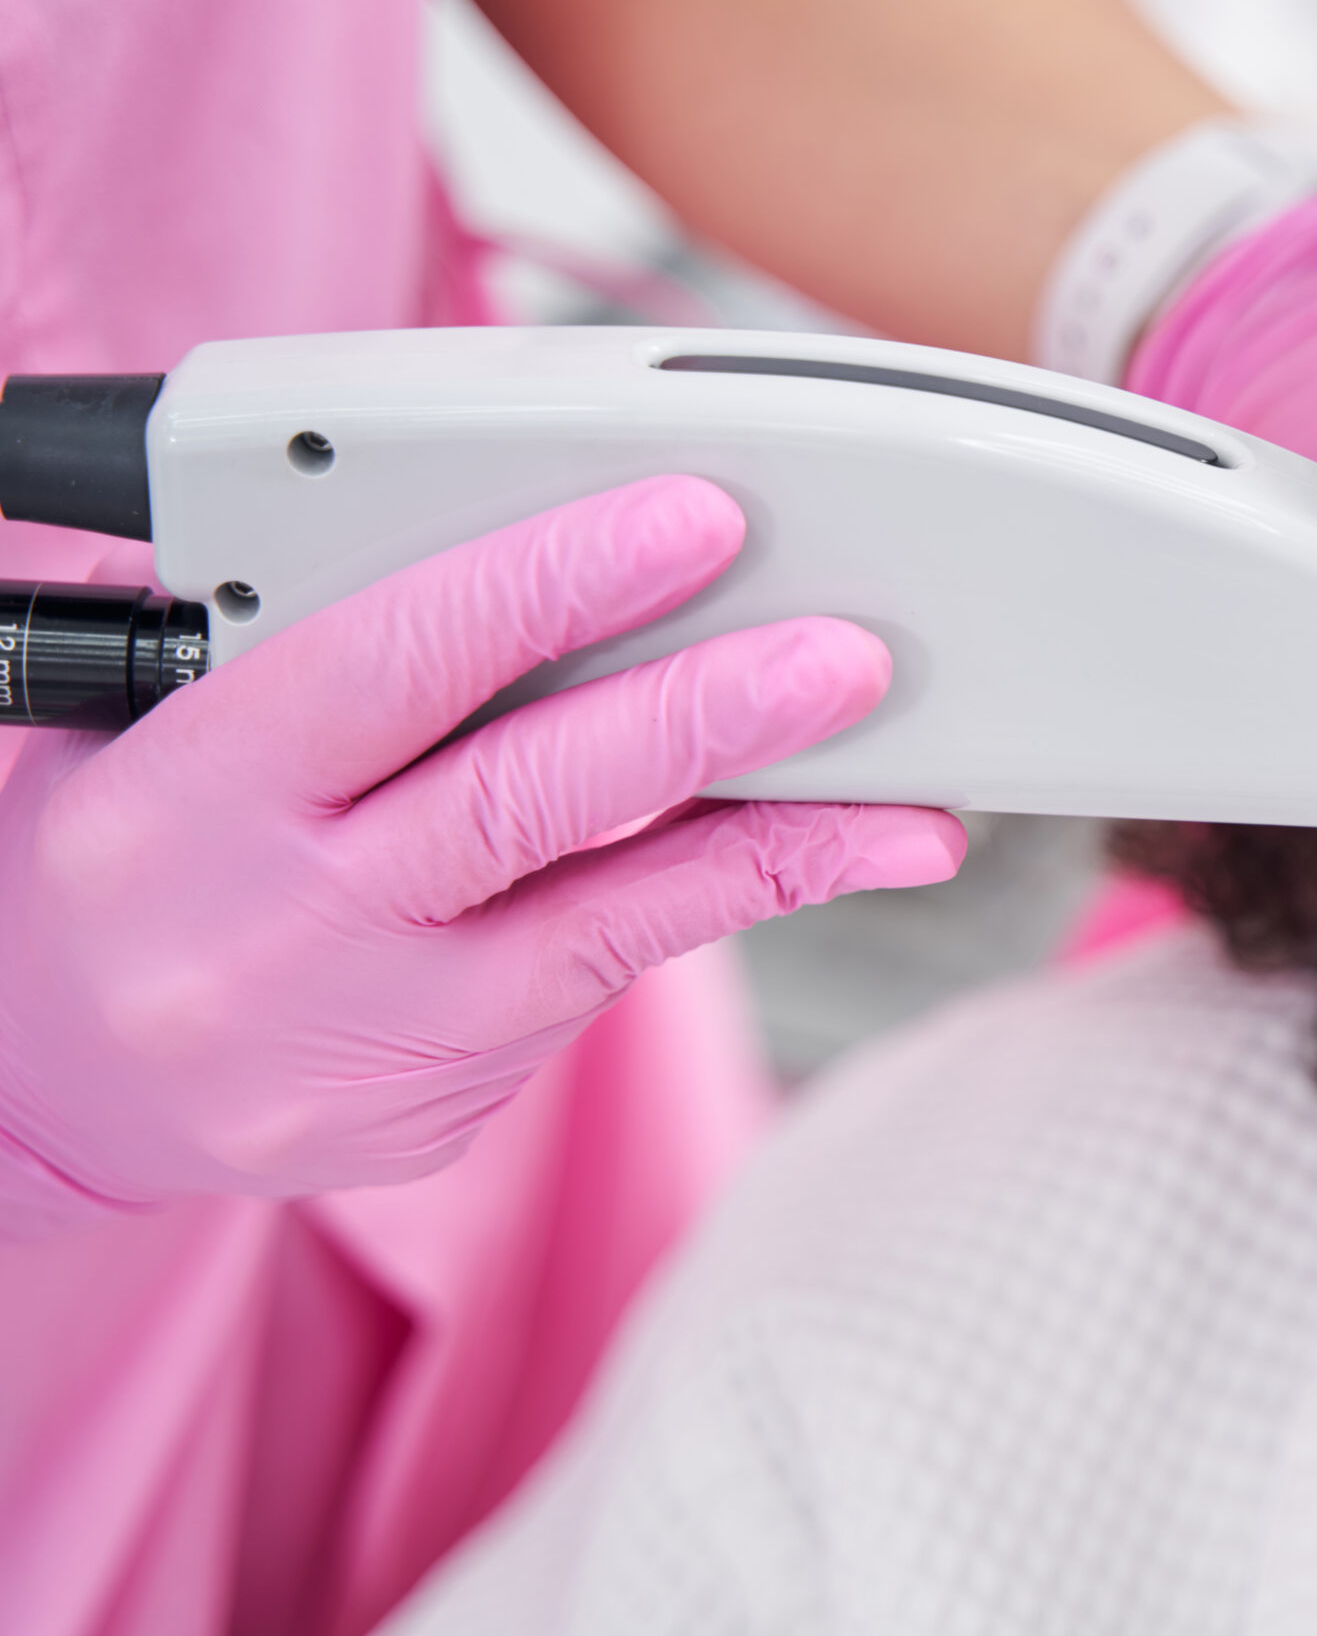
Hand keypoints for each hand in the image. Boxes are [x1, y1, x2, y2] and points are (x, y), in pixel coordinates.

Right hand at [0, 477, 964, 1228]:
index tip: (689, 519)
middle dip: (702, 720)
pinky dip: (703, 915)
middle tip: (844, 659)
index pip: (388, 665)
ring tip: (909, 808)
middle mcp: (276, 923)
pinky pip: (590, 992)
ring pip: (601, 929)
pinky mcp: (428, 1116)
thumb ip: (281, 639)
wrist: (25, 1098)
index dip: (549, 585)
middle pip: (520, 802)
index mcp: (186, 794)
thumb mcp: (134, 732)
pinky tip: (809, 861)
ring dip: (771, 851)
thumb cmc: (107, 872)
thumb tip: (475, 522)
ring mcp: (360, 1037)